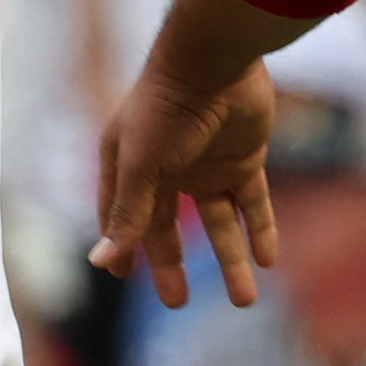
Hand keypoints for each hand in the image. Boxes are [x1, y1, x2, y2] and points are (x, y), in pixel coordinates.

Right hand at [92, 57, 282, 307]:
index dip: (122, 248)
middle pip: (168, 227)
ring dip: (230, 260)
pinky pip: (252, 202)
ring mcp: (207, 164)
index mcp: (129, 165)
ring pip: (218, 223)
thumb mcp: (140, 168)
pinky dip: (260, 230)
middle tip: (177, 303)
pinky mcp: (244, 158)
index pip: (122, 217)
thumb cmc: (165, 109)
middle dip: (172, 266)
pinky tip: (268, 261)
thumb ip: (127, 215)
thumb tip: (98, 261)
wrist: (215, 61)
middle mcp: (166, 168)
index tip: (123, 277)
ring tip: (244, 300)